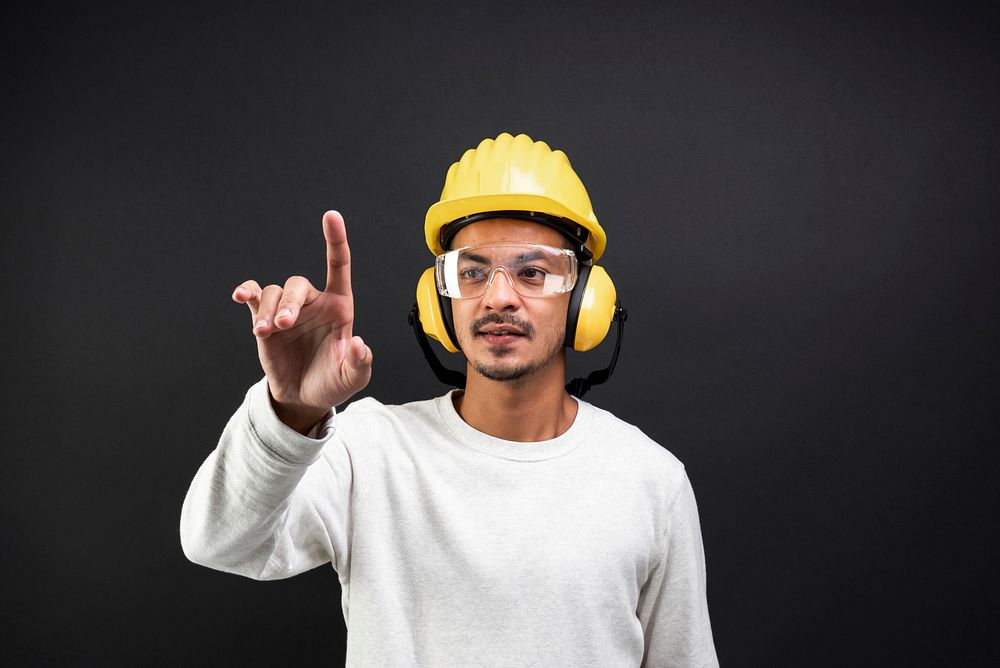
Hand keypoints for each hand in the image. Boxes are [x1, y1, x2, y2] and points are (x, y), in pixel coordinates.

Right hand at [233, 210, 372, 432]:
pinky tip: (240, 296)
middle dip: (288, 302)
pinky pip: (254, 297)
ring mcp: (287, 309)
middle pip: (297, 284)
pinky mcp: (264, 320)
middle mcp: (312, 303)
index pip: (338, 266)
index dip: (335, 240)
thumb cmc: (333, 382)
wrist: (304, 397)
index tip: (331, 216)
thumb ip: (360, 362)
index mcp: (339, 307)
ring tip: (264, 332)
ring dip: (266, 309)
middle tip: (282, 325)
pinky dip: (246, 291)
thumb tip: (358, 343)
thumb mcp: (353, 377)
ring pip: (272, 293)